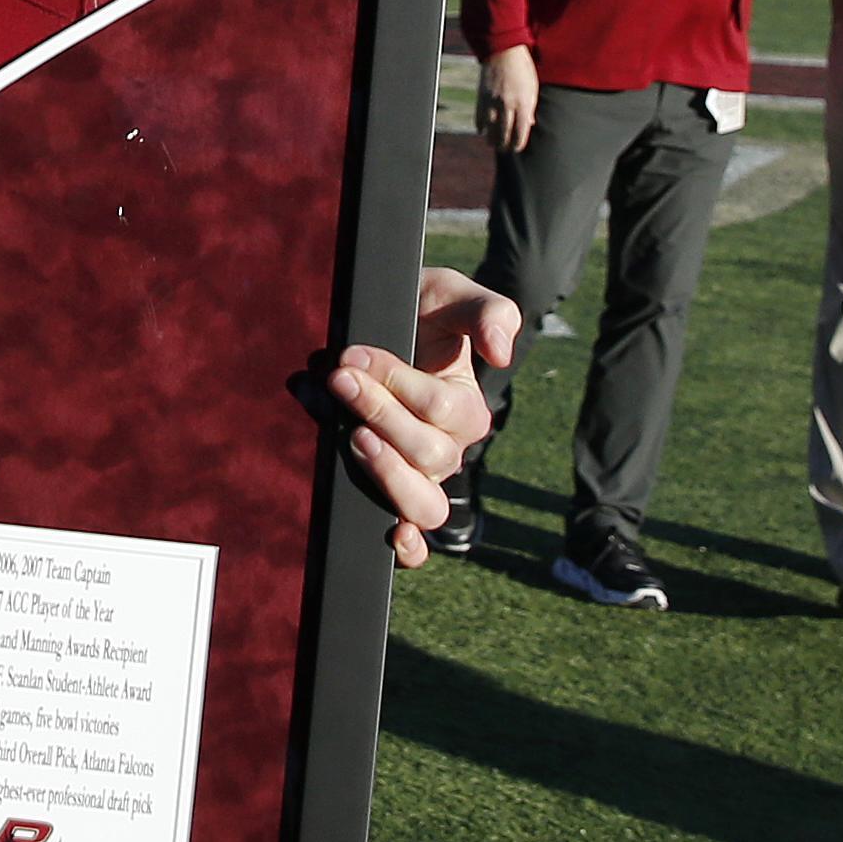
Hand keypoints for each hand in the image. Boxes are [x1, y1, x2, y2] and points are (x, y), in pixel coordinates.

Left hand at [330, 265, 521, 569]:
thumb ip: (488, 312)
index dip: (397, 384)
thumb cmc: (418, 310)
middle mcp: (448, 450)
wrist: (376, 325)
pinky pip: (413, 536)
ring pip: (425, 504)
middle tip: (341, 379)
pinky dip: (408, 546)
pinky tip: (393, 536)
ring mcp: (420, 478)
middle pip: (430, 455)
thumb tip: (501, 355)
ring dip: (389, 475)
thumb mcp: (452, 295)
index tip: (353, 356)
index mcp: (467, 409)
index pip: (440, 409)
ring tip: (355, 439)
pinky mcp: (392, 495)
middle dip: (380, 414)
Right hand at [482, 44, 540, 153]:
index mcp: (523, 103)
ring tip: (493, 143)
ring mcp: (493, 101)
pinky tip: (482, 131)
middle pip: (504, 133)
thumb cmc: (522, 68)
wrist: (503, 49)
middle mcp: (508, 104)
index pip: (520, 132)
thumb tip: (529, 124)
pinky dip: (481, 126)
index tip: (516, 148)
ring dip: (491, 139)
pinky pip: (479, 117)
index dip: (518, 143)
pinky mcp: (482, 96)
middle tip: (504, 149)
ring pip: (490, 128)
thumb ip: (530, 107)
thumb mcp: (532, 87)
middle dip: (504, 144)